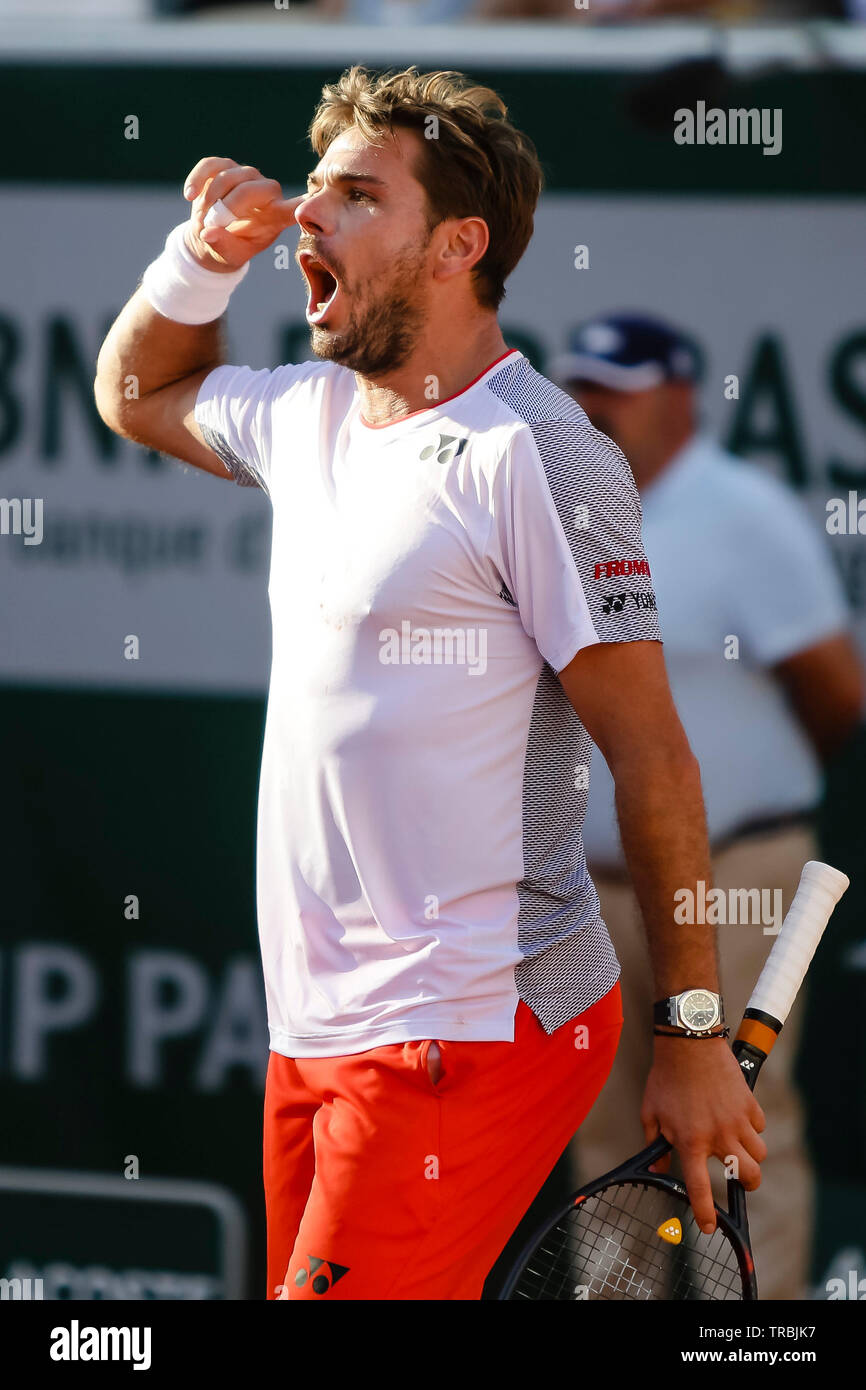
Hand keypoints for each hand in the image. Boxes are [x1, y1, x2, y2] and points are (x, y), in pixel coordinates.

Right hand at [181, 156, 306, 272]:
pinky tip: (189, 195)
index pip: (294, 209)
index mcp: (276, 217)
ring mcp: (245, 176)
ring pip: (231, 175)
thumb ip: (222, 245)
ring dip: (212, 197)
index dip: (302, 204)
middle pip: (256, 187)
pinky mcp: (224, 167)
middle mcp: (266, 193)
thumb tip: (207, 234)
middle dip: (232, 204)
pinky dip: (198, 179)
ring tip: (202, 218)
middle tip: (214, 222)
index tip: (311, 198)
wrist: (209, 236)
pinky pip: (211, 165)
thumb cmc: (228, 248)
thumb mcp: (227, 254)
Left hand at [640, 1036, 766, 1233]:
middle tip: (740, 1179)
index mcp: (690, 1141)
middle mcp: (718, 1136)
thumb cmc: (665, 1078)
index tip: (711, 1227)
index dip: (706, 1212)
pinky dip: (753, 1129)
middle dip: (748, 1185)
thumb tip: (657, 1170)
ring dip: (751, 1157)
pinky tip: (738, 1119)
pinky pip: (760, 1127)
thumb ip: (655, 1146)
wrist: (688, 1042)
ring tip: (738, 1147)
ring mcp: (737, 1120)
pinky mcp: (749, 1104)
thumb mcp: (651, 1114)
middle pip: (749, 1177)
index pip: (700, 1188)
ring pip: (759, 1155)